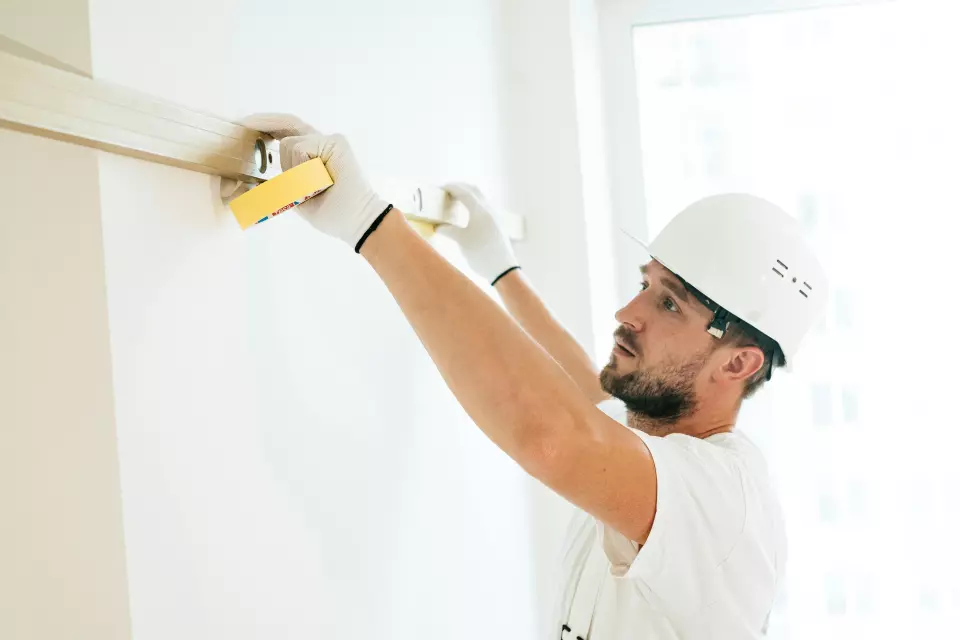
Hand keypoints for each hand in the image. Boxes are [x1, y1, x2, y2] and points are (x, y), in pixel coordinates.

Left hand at [235, 113, 390, 250]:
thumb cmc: (333, 214)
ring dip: (294, 172)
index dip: (269, 123)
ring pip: (290, 145)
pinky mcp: (336, 142)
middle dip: (266, 124)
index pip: (289, 131)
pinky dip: (303, 171)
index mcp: (315, 154)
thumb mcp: (297, 197)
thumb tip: (251, 180)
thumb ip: (282, 182)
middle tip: (244, 122)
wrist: (357, 222)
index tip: (248, 122)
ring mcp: (330, 140)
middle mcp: (324, 142)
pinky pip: (301, 150)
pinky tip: (320, 182)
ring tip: (315, 188)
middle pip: (287, 129)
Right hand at [440, 183, 518, 284]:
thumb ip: (449, 231)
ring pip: (480, 197)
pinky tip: (467, 212)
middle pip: (474, 190)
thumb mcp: (461, 241)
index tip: (441, 188)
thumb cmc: (481, 254)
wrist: (502, 269)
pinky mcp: (497, 224)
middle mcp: (489, 210)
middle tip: (447, 190)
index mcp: (480, 210)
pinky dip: (474, 203)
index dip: (451, 188)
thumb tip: (438, 227)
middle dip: (460, 187)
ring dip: (468, 195)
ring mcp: (495, 216)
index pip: (464, 192)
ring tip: (456, 200)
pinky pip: (484, 206)